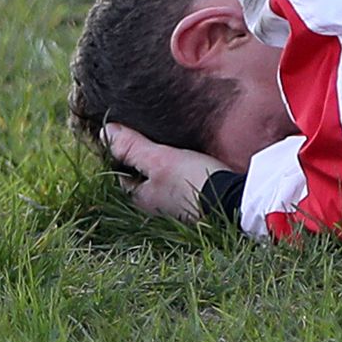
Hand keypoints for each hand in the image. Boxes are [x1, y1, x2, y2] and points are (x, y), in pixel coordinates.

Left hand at [103, 123, 228, 223]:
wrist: (236, 201)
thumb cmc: (194, 181)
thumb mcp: (159, 159)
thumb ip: (132, 147)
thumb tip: (105, 132)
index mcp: (141, 199)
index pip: (122, 174)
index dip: (123, 154)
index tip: (128, 137)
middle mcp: (156, 208)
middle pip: (143, 179)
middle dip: (144, 163)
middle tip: (151, 141)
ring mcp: (178, 208)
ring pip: (164, 183)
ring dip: (166, 169)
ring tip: (173, 148)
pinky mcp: (199, 205)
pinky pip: (183, 186)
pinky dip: (184, 175)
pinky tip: (193, 164)